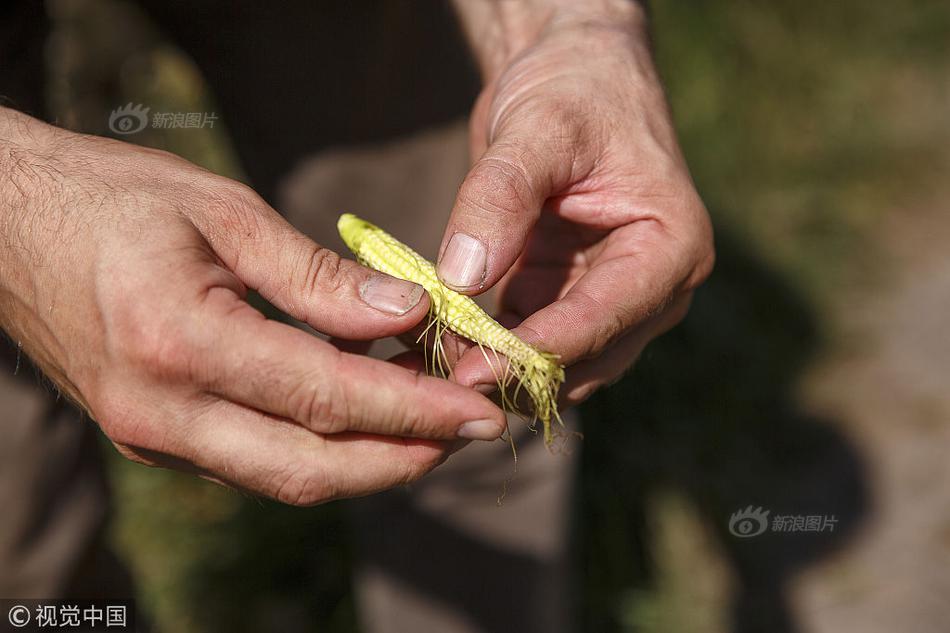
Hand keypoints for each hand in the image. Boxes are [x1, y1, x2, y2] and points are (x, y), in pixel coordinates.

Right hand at [0, 109, 504, 504]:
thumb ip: (317, 275)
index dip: (413, 409)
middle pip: (312, 469)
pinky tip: (365, 414)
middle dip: (405, 458)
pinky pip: (254, 462)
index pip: (327, 397)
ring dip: (369, 460)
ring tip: (433, 423)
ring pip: (286, 478)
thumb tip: (405, 312)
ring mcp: (151, 436)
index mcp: (179, 342)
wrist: (4, 227)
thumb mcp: (222, 214)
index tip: (477, 407)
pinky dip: (321, 448)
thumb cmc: (113, 199)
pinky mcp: (152, 438)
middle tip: (473, 431)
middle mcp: (161, 412)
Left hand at [441, 4, 714, 404]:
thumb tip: (461, 278)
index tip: (469, 372)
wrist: (575, 70)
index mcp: (670, 248)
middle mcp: (653, 288)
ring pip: (558, 367)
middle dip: (514, 373)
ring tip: (427, 365)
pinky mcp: (569, 299)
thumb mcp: (537, 128)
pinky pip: (530, 344)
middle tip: (435, 375)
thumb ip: (501, 198)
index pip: (604, 318)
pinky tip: (437, 347)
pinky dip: (489, 351)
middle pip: (585, 359)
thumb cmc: (574, 87)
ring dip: (499, 372)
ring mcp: (612, 300)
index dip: (536, 352)